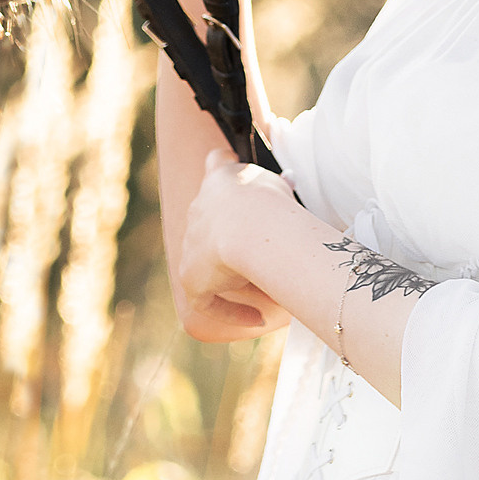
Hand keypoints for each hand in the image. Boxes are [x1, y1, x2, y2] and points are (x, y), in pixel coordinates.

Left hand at [179, 148, 291, 338]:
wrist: (249, 225)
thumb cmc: (272, 203)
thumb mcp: (279, 185)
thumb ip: (279, 188)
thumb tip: (287, 188)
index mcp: (222, 178)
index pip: (217, 163)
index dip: (223, 166)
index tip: (229, 165)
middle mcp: (199, 208)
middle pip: (207, 217)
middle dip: (228, 234)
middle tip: (258, 250)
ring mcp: (191, 243)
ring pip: (207, 261)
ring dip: (231, 274)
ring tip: (262, 289)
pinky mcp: (191, 277)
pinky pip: (206, 299)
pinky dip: (231, 309)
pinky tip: (255, 317)